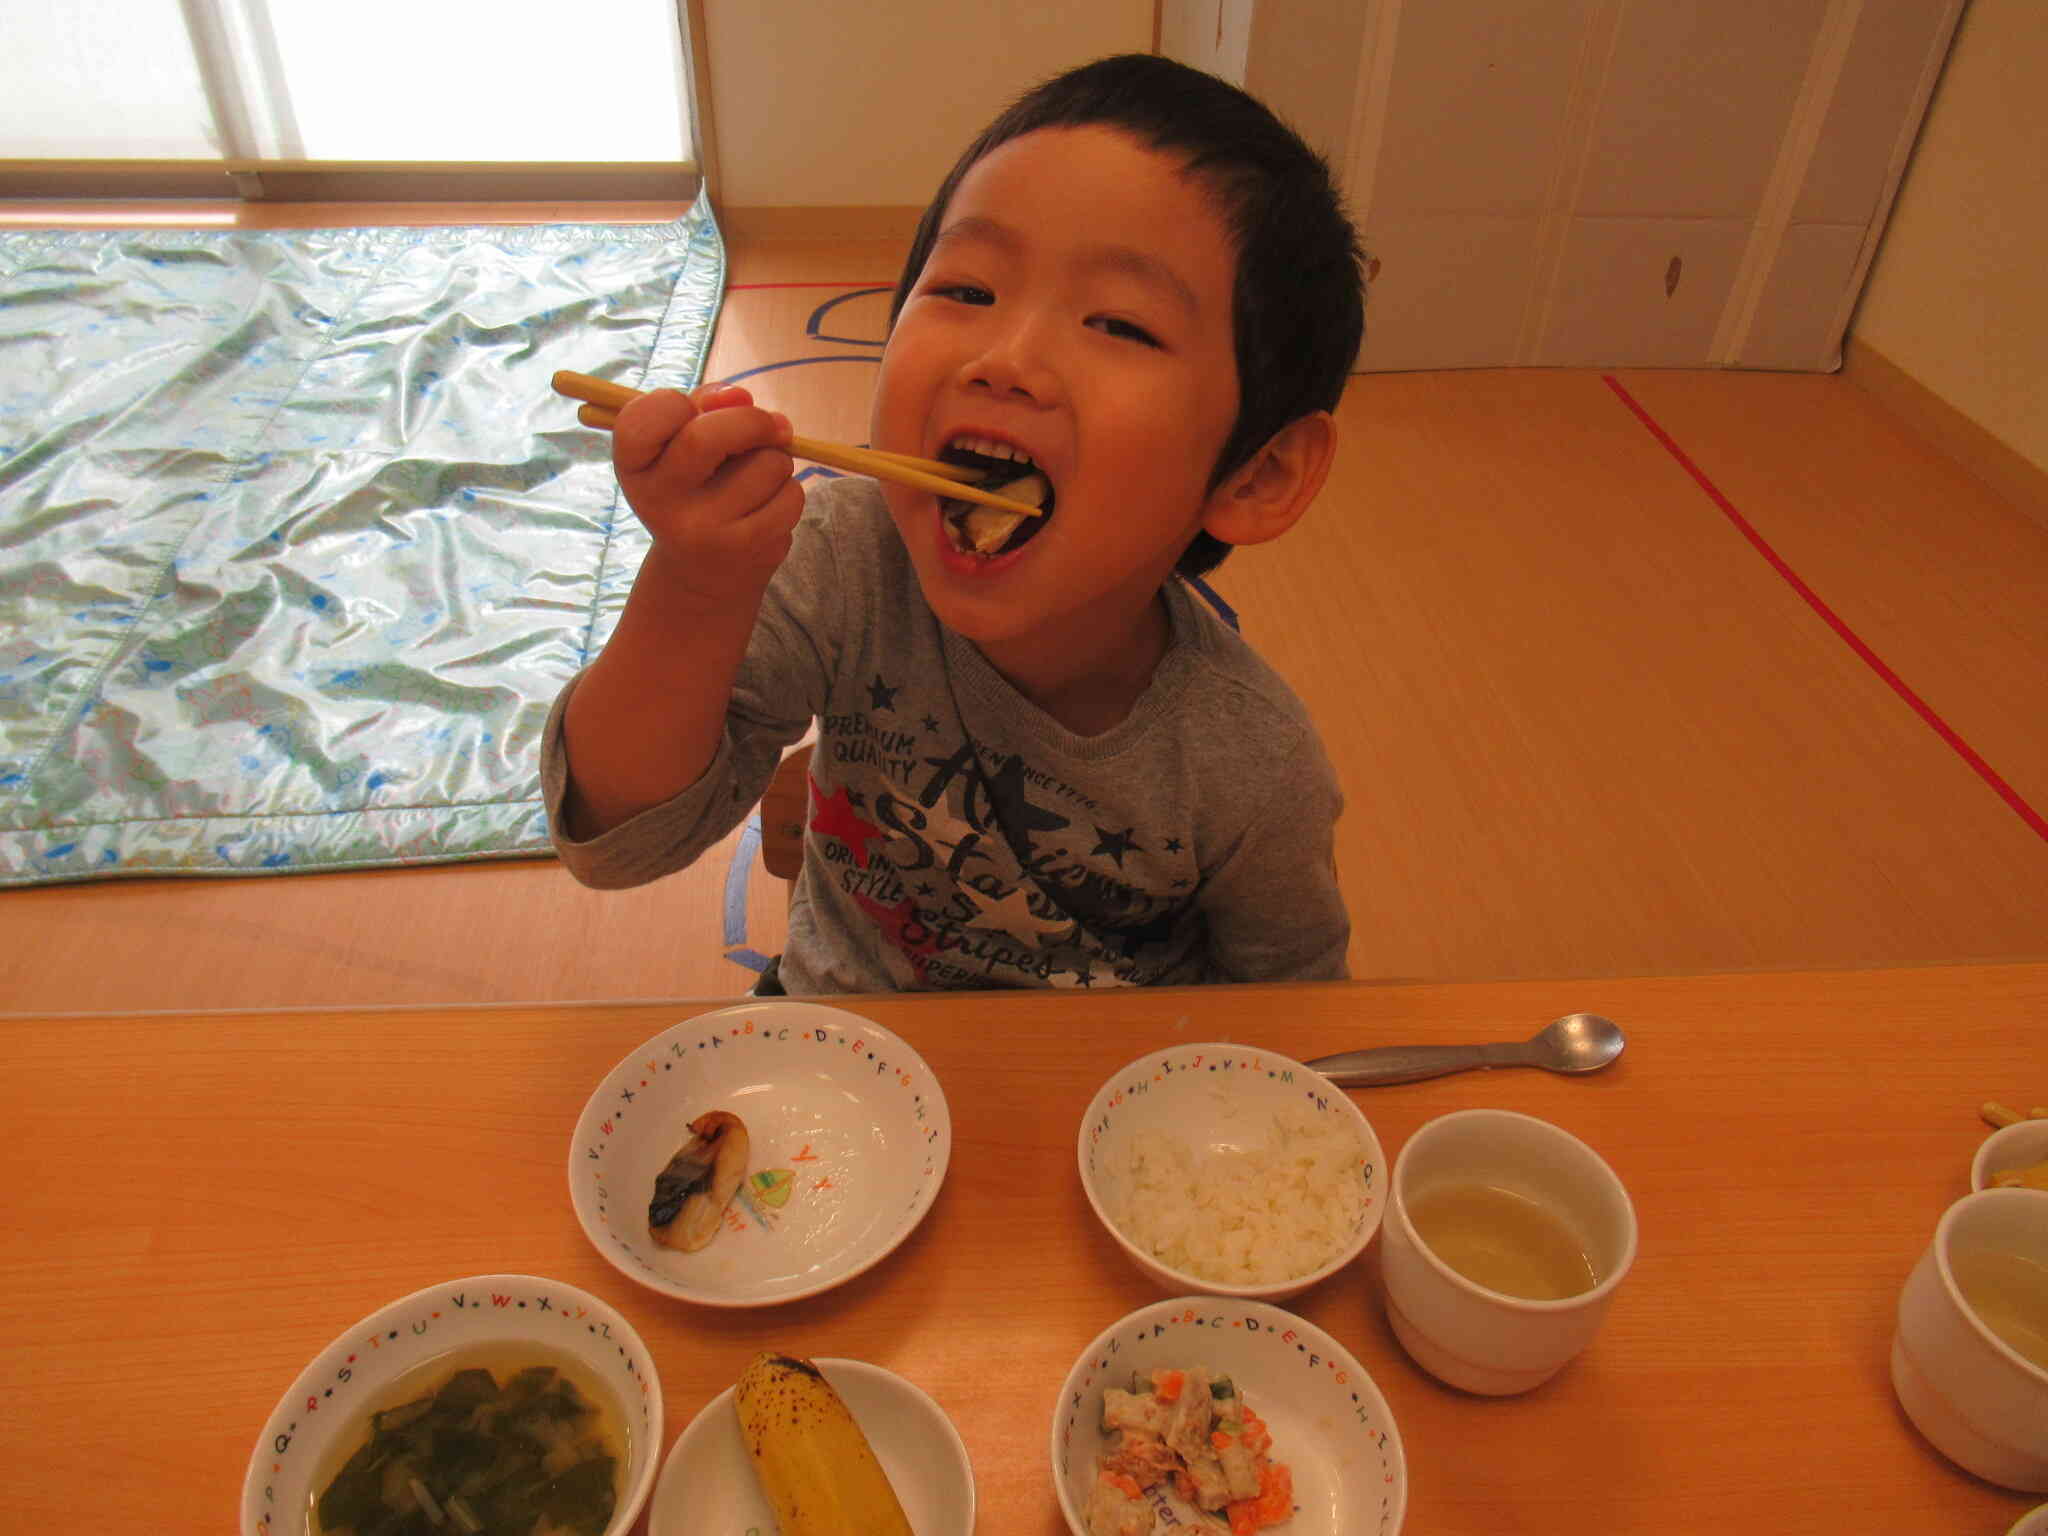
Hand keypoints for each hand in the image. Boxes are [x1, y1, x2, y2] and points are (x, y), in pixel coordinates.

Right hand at [612, 383, 803, 612]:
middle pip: (708, 437)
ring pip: (767, 463)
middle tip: (767, 426)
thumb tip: (741, 396)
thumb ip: (705, 407)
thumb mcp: (681, 446)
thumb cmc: (694, 488)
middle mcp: (661, 502)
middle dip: (752, 421)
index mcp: (635, 469)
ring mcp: (705, 530)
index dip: (675, 402)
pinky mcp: (748, 547)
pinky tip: (767, 505)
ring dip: (777, 458)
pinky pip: (790, 495)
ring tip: (757, 478)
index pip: (641, 418)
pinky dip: (789, 490)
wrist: (701, 573)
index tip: (692, 412)